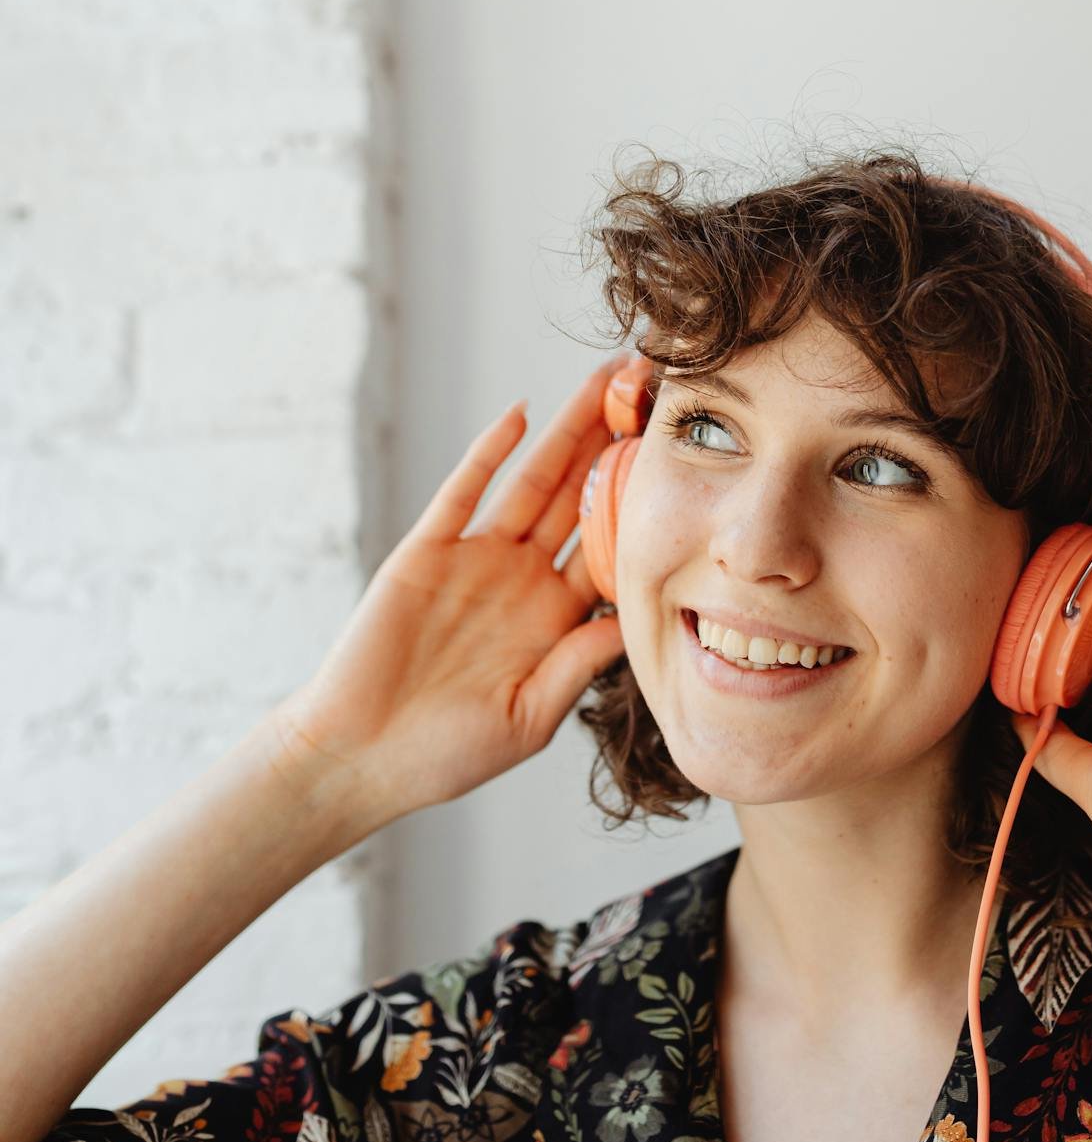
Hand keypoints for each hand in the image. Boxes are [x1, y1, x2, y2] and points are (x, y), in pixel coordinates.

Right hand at [268, 357, 626, 825]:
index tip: (683, 466)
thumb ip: (577, 666)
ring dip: (567, 432)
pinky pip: (463, 492)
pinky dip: (489, 453)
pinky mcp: (426, 551)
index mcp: (554, 618)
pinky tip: (520, 416)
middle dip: (615, 446)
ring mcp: (475, 559)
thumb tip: (636, 621)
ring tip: (604, 383)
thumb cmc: (444, 754)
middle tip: (653, 392)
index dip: (645, 507)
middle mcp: (522, 578)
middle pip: (580, 498)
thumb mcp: (528, 717)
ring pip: (533, 482)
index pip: (611, 548)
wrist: (359, 757)